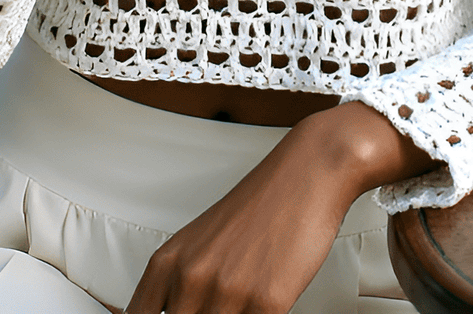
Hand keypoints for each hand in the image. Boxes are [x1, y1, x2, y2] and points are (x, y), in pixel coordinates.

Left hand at [124, 103, 435, 313]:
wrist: (306, 173)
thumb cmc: (259, 206)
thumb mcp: (200, 243)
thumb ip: (178, 283)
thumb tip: (171, 308)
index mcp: (167, 264)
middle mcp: (190, 279)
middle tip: (219, 308)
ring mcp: (226, 292)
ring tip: (242, 305)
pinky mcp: (266, 303)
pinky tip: (264, 308)